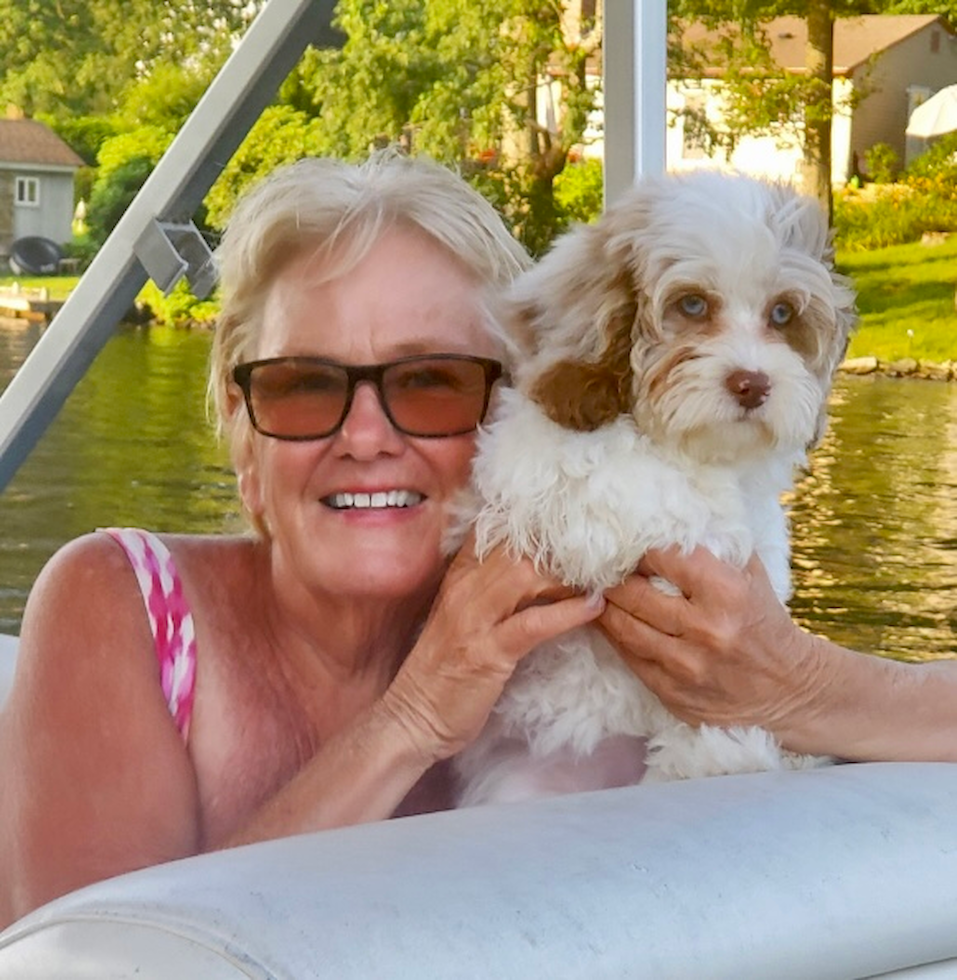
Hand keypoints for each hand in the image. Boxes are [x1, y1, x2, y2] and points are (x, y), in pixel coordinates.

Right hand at [383, 537, 603, 762]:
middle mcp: (463, 591)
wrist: (412, 717)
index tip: (571, 527)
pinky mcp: (487, 654)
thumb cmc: (442, 672)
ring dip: (568, 577)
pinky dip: (568, 613)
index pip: (495, 532)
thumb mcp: (462, 619)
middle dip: (559, 550)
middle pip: (517, 548)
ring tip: (599, 580)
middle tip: (595, 557)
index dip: (535, 525)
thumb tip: (535, 571)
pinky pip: (534, 623)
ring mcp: (473, 621)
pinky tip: (593, 608)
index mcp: (457, 579)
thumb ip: (489, 591)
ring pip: (525, 576)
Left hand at [597, 547, 820, 736]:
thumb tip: (674, 518)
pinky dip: (614, 636)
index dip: (642, 550)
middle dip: (614, 577)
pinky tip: (608, 620)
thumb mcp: (751, 575)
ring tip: (598, 592)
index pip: (663, 557)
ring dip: (606, 606)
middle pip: (634, 593)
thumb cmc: (764, 622)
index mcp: (726, 593)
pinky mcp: (672, 692)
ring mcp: (686, 665)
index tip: (631, 546)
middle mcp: (705, 630)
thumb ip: (716, 546)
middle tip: (602, 568)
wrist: (788, 690)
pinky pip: (629, 657)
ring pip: (623, 626)